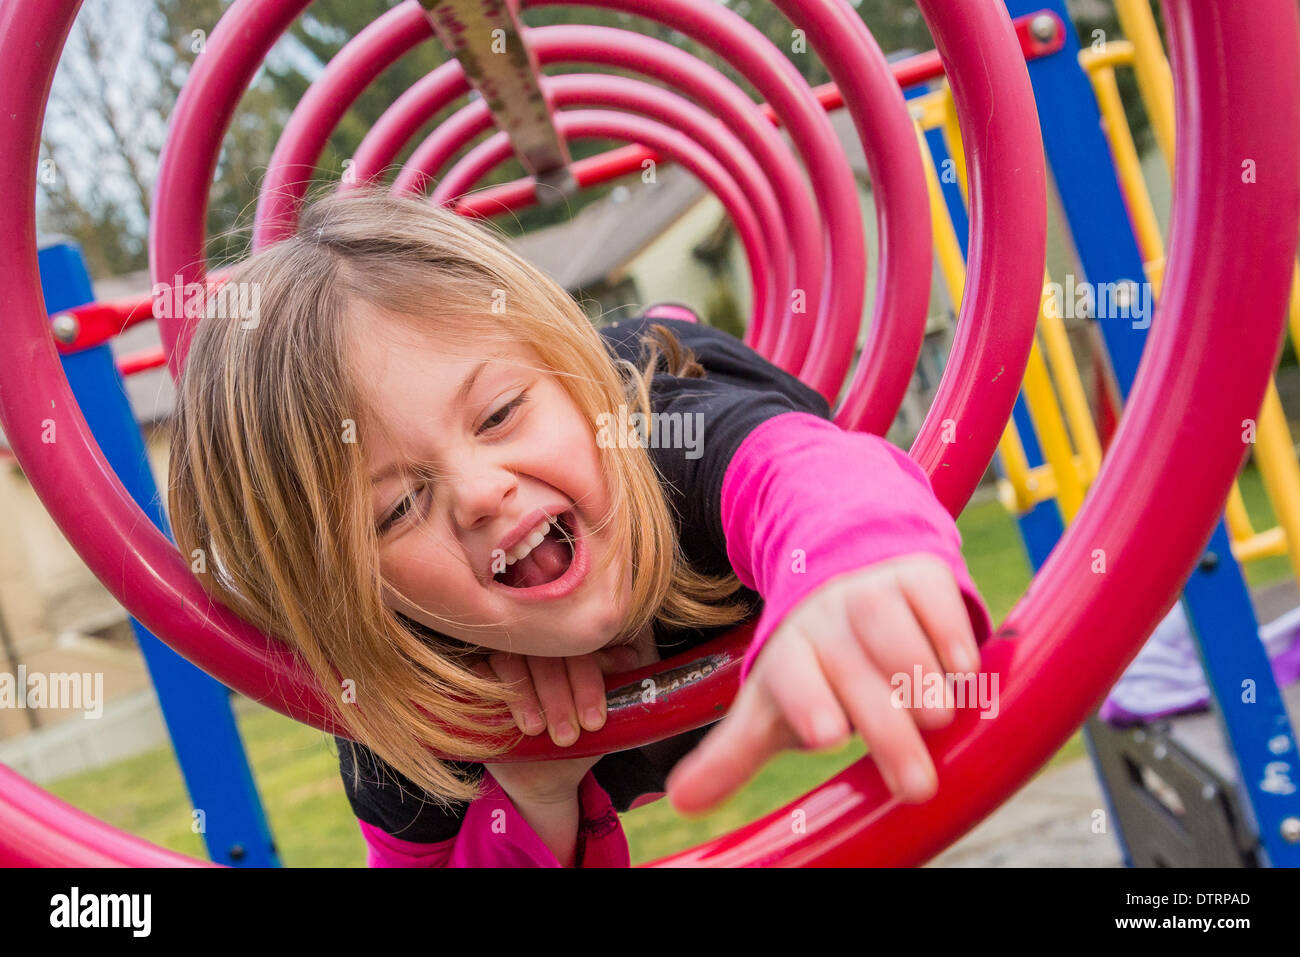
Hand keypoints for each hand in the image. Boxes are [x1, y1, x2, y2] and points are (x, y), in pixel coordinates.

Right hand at [475, 646, 639, 805]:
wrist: (545, 777)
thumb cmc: (579, 741)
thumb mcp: (603, 724)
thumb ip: (617, 690)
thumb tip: (629, 657)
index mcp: (573, 649)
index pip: (581, 652)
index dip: (588, 683)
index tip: (594, 722)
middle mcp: (539, 646)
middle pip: (547, 656)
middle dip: (559, 697)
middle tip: (567, 735)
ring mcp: (505, 656)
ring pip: (513, 662)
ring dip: (526, 697)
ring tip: (537, 731)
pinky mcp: (476, 672)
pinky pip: (479, 671)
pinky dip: (492, 690)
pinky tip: (500, 716)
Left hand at [665, 554, 981, 813]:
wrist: (845, 569)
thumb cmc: (812, 661)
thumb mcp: (770, 702)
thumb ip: (732, 755)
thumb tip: (680, 802)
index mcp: (789, 654)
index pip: (793, 677)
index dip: (808, 702)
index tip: (825, 735)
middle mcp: (827, 620)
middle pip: (854, 672)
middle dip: (885, 728)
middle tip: (915, 785)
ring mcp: (873, 593)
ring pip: (894, 632)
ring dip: (919, 677)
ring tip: (936, 720)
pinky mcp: (918, 576)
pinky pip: (934, 599)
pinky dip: (950, 634)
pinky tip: (962, 669)